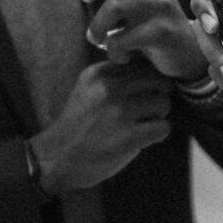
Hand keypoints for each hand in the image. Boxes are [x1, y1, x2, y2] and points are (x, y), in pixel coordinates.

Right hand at [30, 59, 171, 193]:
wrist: (58, 158)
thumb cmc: (77, 125)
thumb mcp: (87, 89)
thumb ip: (112, 77)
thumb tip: (149, 71)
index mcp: (98, 73)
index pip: (142, 64)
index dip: (147, 80)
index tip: (140, 94)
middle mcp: (109, 87)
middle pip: (157, 80)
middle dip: (157, 95)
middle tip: (146, 111)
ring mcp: (120, 111)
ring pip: (164, 102)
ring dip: (158, 115)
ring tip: (142, 125)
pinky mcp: (129, 136)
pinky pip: (163, 127)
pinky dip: (158, 134)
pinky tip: (144, 139)